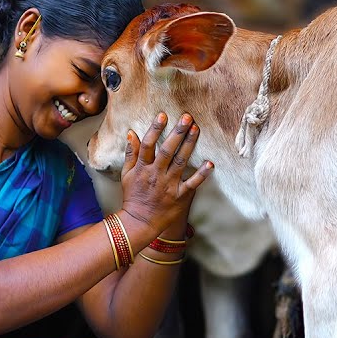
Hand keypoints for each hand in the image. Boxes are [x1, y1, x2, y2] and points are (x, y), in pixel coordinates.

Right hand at [119, 112, 212, 232]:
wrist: (139, 222)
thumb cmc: (133, 196)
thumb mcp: (126, 174)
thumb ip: (131, 153)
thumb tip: (131, 132)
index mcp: (143, 168)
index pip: (148, 144)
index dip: (155, 129)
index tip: (163, 115)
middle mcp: (156, 174)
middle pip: (167, 150)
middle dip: (177, 133)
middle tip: (187, 117)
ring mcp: (168, 185)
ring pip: (180, 162)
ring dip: (189, 145)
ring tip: (196, 129)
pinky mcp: (179, 196)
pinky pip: (192, 184)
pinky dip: (201, 174)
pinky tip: (210, 163)